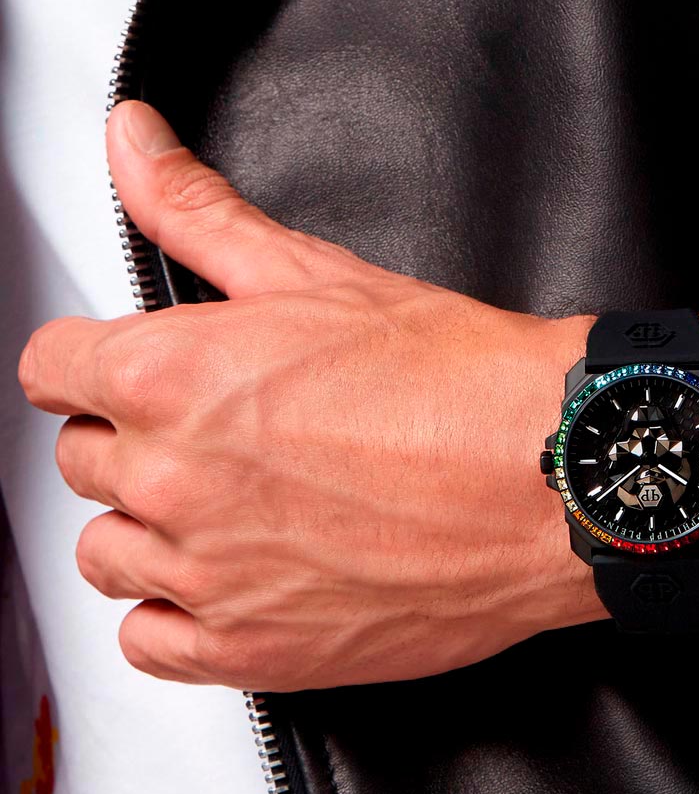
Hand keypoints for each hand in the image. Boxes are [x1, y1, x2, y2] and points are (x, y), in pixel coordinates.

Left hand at [19, 101, 698, 691]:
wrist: (552, 475)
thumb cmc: (459, 382)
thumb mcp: (316, 272)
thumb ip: (196, 209)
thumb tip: (132, 142)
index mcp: (170, 376)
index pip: (50, 368)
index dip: (97, 364)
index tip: (133, 373)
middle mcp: (172, 479)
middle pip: (82, 460)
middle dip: (139, 439)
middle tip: (225, 434)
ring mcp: (208, 574)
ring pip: (108, 554)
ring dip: (153, 528)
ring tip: (236, 507)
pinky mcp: (251, 652)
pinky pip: (149, 644)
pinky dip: (176, 617)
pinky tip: (233, 579)